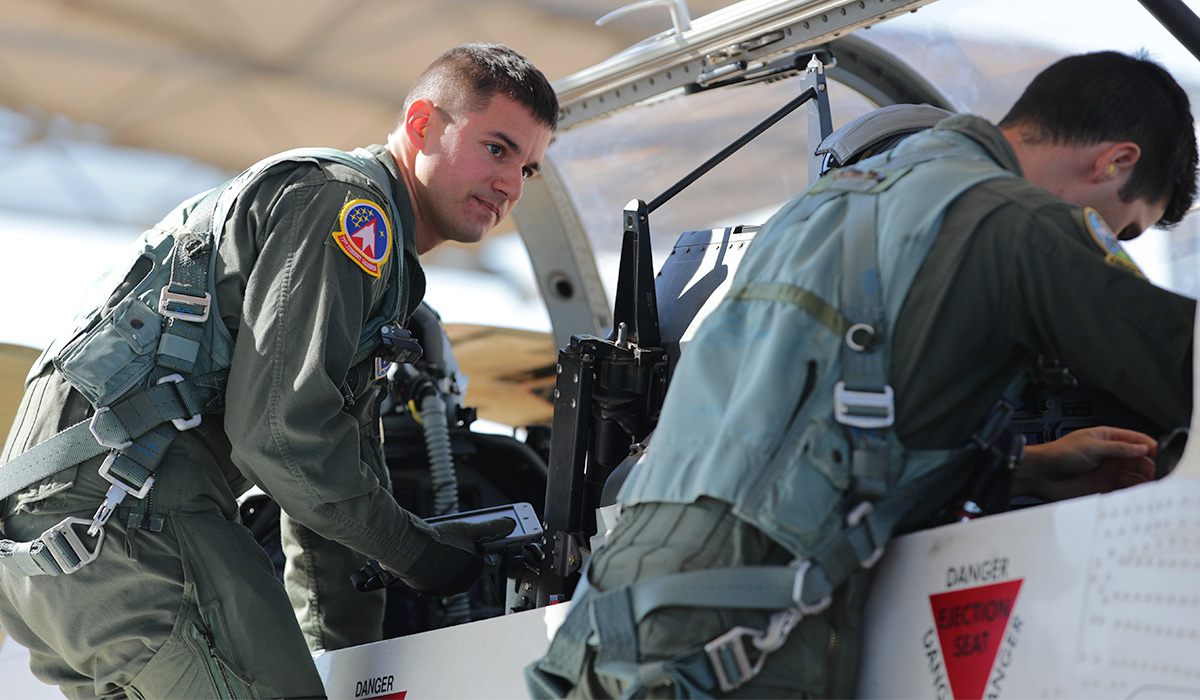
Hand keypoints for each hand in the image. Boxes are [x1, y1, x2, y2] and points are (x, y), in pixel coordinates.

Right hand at [398, 517, 515, 596]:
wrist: (406, 549)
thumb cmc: (439, 541)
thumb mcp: (469, 529)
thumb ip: (492, 528)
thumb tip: (510, 525)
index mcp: (476, 571)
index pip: (494, 561)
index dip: (496, 549)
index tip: (495, 540)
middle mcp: (461, 584)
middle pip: (474, 567)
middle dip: (474, 553)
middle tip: (468, 537)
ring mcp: (444, 588)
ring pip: (455, 572)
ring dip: (455, 559)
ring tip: (449, 541)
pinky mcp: (427, 588)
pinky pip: (437, 577)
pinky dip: (438, 566)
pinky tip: (433, 552)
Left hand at [1014, 426, 1155, 500]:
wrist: (1037, 475)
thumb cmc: (1055, 455)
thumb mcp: (1089, 447)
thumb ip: (1116, 448)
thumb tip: (1141, 448)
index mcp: (1106, 439)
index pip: (1135, 440)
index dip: (1150, 447)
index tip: (1161, 454)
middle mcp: (1109, 456)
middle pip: (1138, 460)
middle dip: (1151, 466)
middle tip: (1159, 474)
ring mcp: (1107, 473)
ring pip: (1134, 477)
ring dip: (1144, 481)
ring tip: (1152, 486)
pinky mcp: (1103, 488)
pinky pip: (1123, 491)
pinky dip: (1133, 493)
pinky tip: (1139, 494)